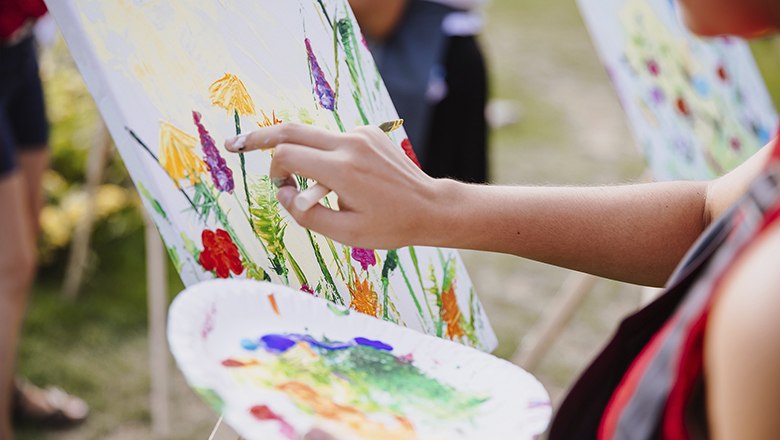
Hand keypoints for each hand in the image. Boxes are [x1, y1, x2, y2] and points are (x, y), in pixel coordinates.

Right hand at [225, 123, 441, 248]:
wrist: (430, 207)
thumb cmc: (389, 226)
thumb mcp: (344, 233)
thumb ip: (305, 214)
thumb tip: (282, 192)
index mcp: (343, 170)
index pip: (287, 154)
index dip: (275, 172)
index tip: (282, 189)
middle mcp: (350, 144)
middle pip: (291, 129)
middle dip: (259, 137)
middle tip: (233, 144)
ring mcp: (361, 134)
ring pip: (313, 136)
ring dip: (302, 155)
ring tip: (316, 185)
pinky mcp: (369, 132)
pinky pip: (334, 141)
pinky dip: (327, 157)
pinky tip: (349, 182)